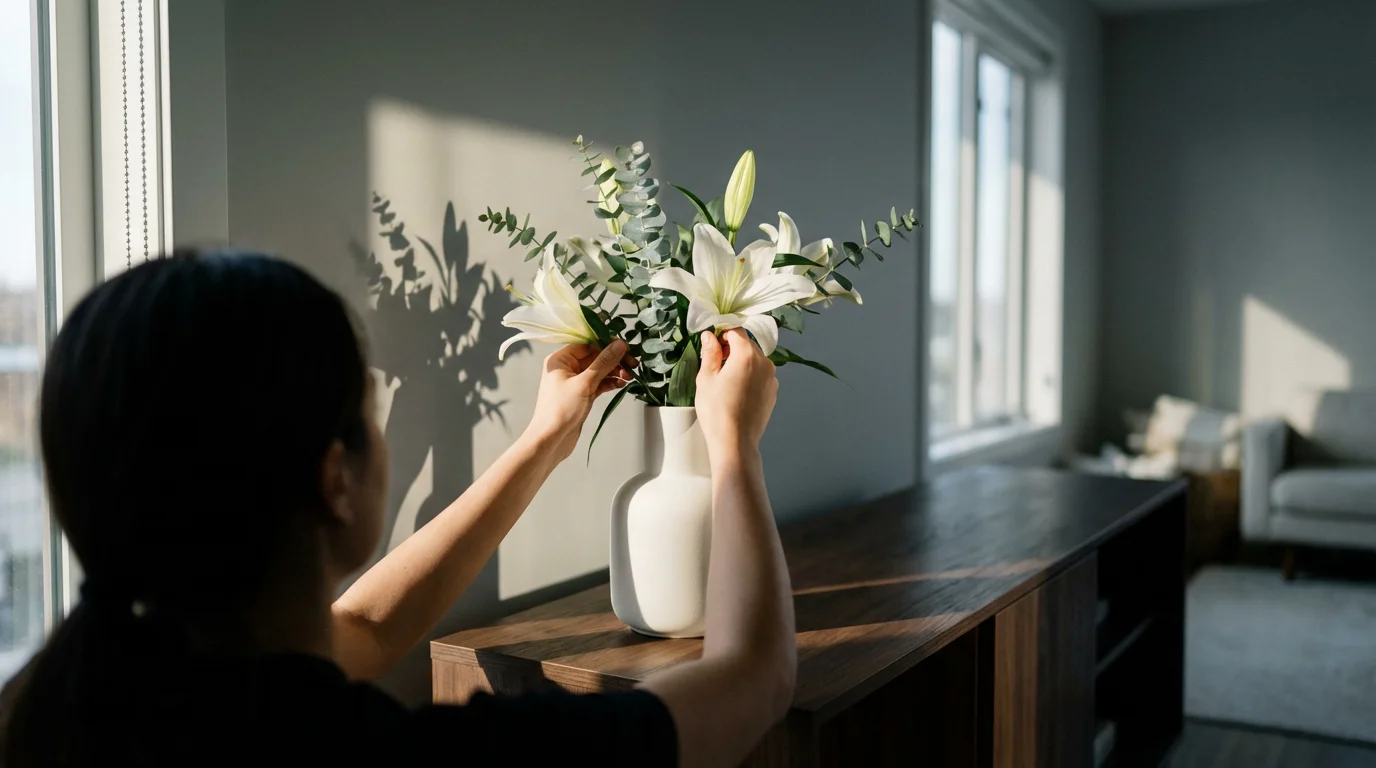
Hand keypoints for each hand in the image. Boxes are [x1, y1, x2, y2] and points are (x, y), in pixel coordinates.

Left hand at [524, 341, 632, 460]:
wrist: (551, 440)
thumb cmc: (561, 410)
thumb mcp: (585, 383)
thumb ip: (603, 362)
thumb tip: (620, 344)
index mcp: (560, 359)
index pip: (587, 344)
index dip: (607, 344)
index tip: (626, 348)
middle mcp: (566, 367)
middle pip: (595, 356)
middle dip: (614, 360)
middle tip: (633, 364)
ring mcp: (574, 382)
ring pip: (598, 370)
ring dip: (614, 372)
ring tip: (629, 377)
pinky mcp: (581, 395)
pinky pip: (598, 383)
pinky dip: (609, 383)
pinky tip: (621, 384)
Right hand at [695, 329, 777, 460]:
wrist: (735, 441)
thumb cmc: (716, 410)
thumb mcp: (706, 378)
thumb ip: (709, 352)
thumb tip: (709, 336)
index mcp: (747, 355)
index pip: (736, 330)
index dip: (721, 333)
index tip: (711, 344)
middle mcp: (765, 363)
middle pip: (747, 344)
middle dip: (731, 348)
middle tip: (715, 363)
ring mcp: (772, 378)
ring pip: (755, 360)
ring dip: (741, 362)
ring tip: (726, 380)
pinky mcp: (773, 392)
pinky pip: (761, 375)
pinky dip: (750, 376)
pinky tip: (737, 391)